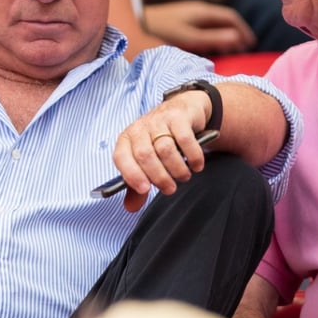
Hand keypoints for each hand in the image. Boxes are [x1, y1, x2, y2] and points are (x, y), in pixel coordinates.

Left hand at [111, 88, 213, 211]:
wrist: (183, 110)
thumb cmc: (162, 139)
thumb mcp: (147, 160)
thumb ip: (138, 185)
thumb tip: (130, 207)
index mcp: (126, 140)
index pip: (121, 157)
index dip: (131, 175)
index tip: (145, 190)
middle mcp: (140, 128)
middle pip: (145, 156)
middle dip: (159, 177)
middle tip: (170, 188)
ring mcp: (159, 120)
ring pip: (166, 149)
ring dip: (177, 169)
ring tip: (184, 176)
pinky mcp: (179, 117)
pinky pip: (185, 140)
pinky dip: (193, 156)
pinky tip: (196, 165)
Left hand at [142, 0, 255, 54]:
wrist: (136, 23)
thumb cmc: (163, 31)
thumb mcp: (191, 37)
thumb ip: (215, 38)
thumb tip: (238, 39)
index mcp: (203, 11)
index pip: (231, 17)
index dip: (243, 29)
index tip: (251, 43)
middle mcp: (199, 10)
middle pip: (224, 19)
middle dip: (237, 32)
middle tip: (246, 47)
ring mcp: (190, 13)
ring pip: (215, 22)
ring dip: (226, 33)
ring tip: (233, 48)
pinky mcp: (181, 19)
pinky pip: (204, 25)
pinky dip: (214, 33)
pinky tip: (212, 44)